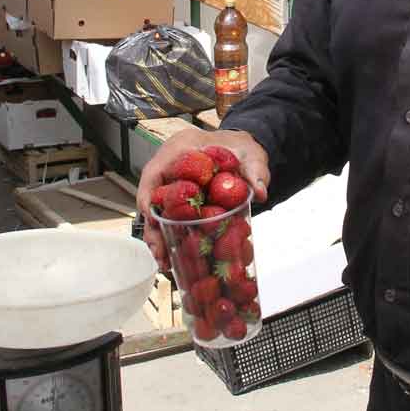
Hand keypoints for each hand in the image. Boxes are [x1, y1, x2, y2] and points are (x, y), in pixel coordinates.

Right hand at [137, 127, 269, 271]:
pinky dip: (171, 236)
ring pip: (157, 213)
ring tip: (165, 262)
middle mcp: (170, 167)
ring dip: (159, 238)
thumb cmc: (240, 148)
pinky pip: (170, 218)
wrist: (241, 150)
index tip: (154, 220)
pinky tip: (175, 256)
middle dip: (153, 228)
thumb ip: (255, 171)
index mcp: (180, 148)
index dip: (149, 198)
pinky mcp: (180, 199)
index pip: (154, 172)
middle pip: (151, 199)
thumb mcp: (251, 156)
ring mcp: (172, 184)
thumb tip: (260, 192)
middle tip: (160, 254)